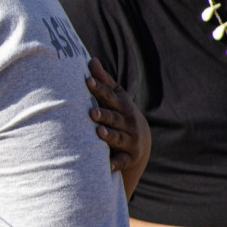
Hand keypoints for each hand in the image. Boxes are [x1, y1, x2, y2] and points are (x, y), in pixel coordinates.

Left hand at [86, 58, 149, 175]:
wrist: (139, 140)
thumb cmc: (120, 112)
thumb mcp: (115, 96)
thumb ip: (103, 80)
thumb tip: (91, 60)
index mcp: (122, 106)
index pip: (109, 96)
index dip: (98, 89)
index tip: (87, 81)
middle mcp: (128, 122)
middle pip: (114, 118)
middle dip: (104, 115)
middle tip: (91, 112)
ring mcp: (130, 139)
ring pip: (118, 138)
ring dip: (109, 136)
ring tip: (99, 133)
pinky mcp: (129, 157)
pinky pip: (122, 161)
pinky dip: (116, 164)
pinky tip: (108, 166)